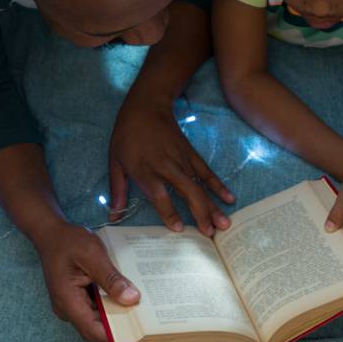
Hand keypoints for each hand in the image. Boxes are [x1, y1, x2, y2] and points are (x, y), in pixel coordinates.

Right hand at [31, 222, 139, 341]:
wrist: (51, 233)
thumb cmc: (68, 241)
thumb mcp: (93, 254)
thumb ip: (111, 279)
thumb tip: (131, 299)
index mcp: (67, 301)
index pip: (92, 330)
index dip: (115, 336)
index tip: (138, 332)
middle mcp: (67, 308)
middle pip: (96, 327)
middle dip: (120, 325)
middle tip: (145, 317)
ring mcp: (71, 304)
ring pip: (97, 318)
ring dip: (116, 313)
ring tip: (139, 306)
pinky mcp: (77, 298)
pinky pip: (96, 307)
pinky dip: (110, 303)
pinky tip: (125, 294)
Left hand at [108, 93, 233, 235]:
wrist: (146, 106)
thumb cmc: (127, 136)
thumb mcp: (115, 162)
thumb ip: (117, 191)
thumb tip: (113, 216)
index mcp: (145, 170)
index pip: (160, 195)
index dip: (169, 212)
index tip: (178, 229)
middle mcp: (166, 166)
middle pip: (187, 192)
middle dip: (200, 213)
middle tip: (210, 234)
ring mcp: (182, 160)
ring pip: (200, 185)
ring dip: (213, 205)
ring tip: (224, 224)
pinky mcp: (191, 154)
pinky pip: (207, 172)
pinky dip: (218, 185)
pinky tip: (229, 199)